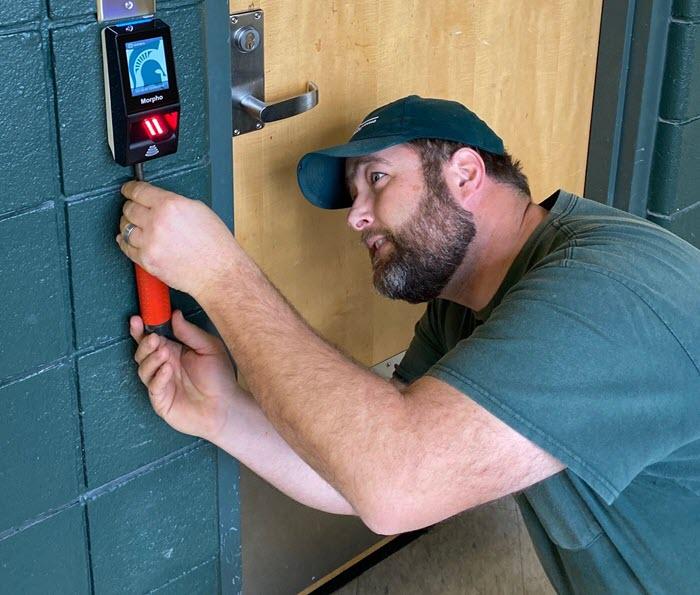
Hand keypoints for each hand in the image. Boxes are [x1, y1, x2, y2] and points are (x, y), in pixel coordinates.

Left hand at [116, 181, 239, 297]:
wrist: (219, 272)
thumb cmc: (215, 245)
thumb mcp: (199, 211)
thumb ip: (175, 203)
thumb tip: (158, 201)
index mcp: (171, 205)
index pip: (139, 191)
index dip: (130, 189)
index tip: (127, 190)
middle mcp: (157, 222)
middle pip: (129, 208)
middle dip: (131, 207)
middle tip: (133, 208)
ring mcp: (150, 242)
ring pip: (125, 228)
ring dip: (128, 225)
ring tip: (135, 225)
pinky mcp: (147, 260)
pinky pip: (126, 248)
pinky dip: (126, 243)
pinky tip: (129, 240)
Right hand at [131, 309, 238, 441]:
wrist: (225, 407)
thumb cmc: (219, 377)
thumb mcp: (209, 348)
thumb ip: (190, 332)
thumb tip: (175, 313)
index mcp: (173, 351)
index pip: (151, 338)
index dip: (141, 330)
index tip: (136, 319)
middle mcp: (164, 366)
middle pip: (142, 353)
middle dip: (144, 344)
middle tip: (155, 339)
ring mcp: (161, 384)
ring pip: (144, 369)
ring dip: (151, 359)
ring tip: (164, 353)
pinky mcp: (161, 400)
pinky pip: (153, 387)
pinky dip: (158, 377)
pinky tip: (167, 370)